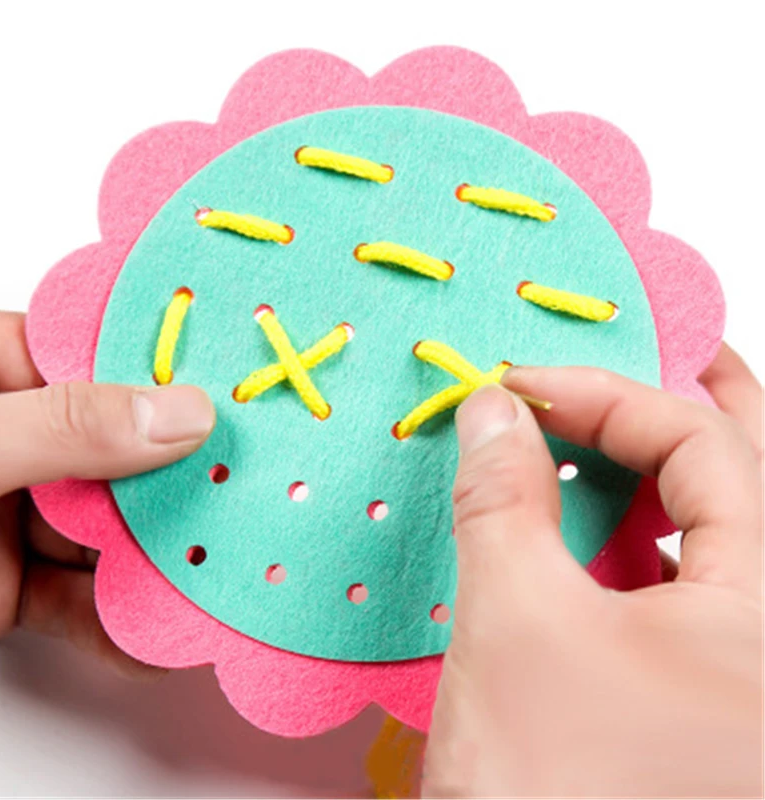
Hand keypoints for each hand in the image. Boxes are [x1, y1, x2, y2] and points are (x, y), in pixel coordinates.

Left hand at [0, 311, 214, 676]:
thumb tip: (177, 411)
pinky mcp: (4, 587)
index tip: (233, 385)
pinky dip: (121, 619)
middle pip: (115, 446)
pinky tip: (157, 630)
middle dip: (175, 476)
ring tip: (218, 564)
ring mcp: (4, 513)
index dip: (163, 369)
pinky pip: (81, 596)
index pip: (88, 354)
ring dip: (160, 553)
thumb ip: (62, 427)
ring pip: (107, 526)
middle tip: (244, 484)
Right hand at [423, 344, 762, 797]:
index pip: (706, 442)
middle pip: (750, 470)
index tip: (520, 384)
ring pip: (719, 527)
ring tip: (604, 417)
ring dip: (657, 464)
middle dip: (692, 396)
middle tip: (644, 342)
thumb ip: (503, 497)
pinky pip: (687, 579)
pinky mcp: (706, 693)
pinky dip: (637, 529)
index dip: (606, 394)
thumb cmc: (553, 793)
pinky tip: (590, 516)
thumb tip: (490, 410)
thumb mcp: (518, 623)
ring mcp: (746, 667)